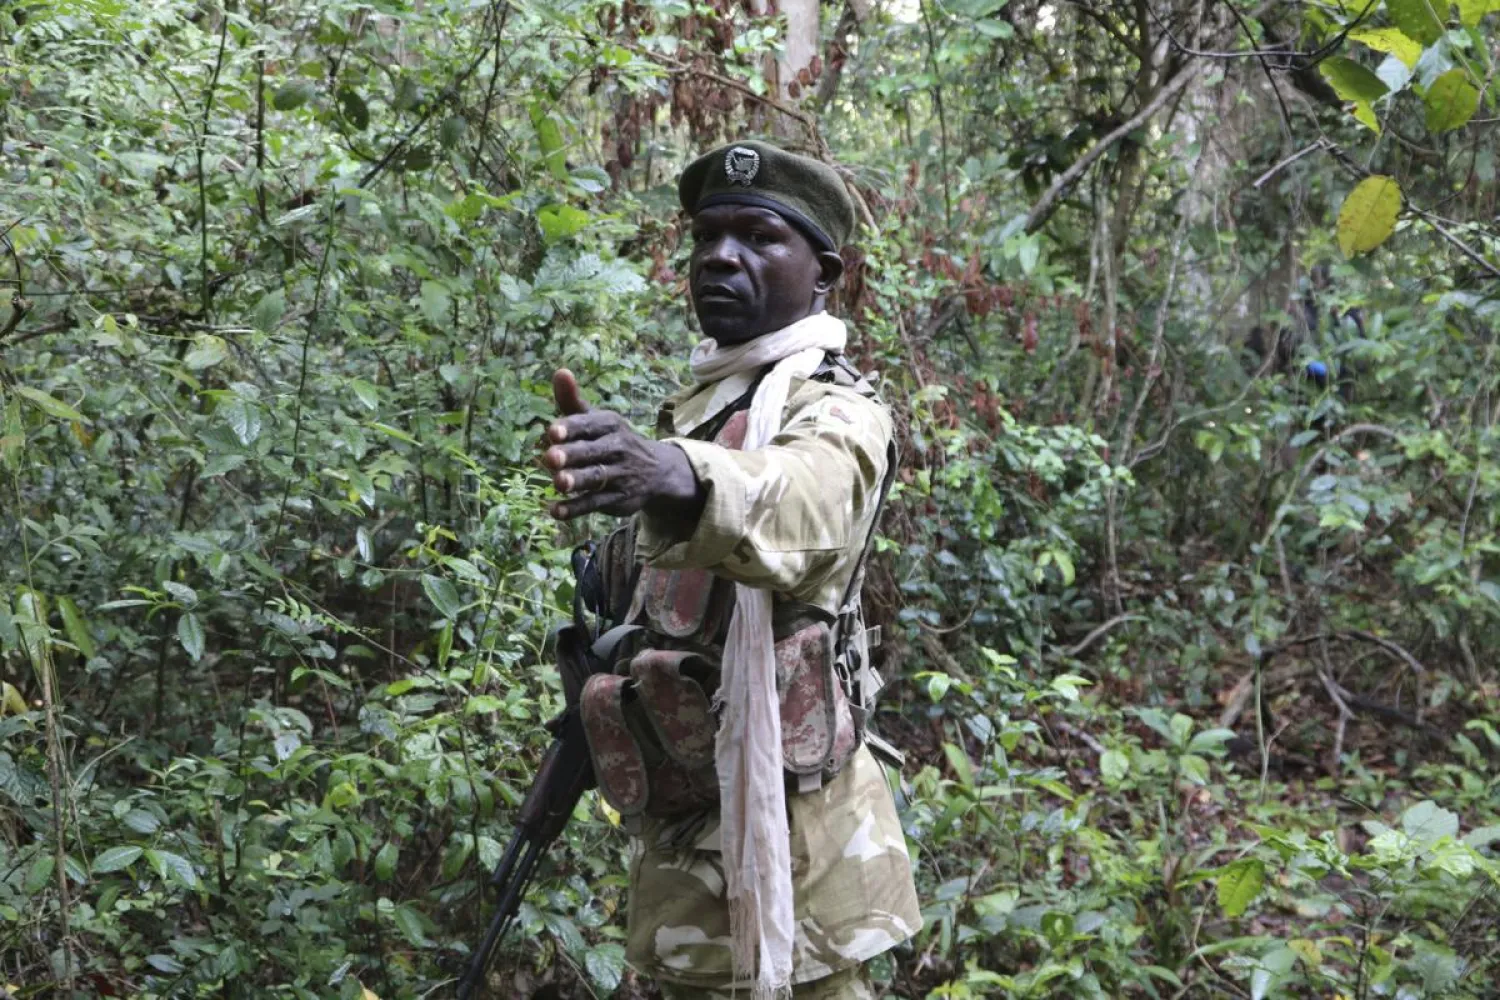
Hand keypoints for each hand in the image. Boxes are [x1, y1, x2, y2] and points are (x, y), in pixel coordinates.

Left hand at [539, 369, 702, 520]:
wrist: (657, 472)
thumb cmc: (612, 440)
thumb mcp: (596, 419)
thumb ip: (573, 400)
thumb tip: (560, 371)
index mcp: (610, 424)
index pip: (590, 424)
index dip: (571, 428)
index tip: (552, 431)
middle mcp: (618, 448)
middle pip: (593, 452)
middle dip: (572, 455)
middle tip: (550, 458)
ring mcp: (620, 475)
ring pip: (597, 478)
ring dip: (577, 481)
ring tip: (557, 484)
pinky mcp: (619, 500)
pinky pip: (597, 504)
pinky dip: (577, 508)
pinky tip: (556, 511)